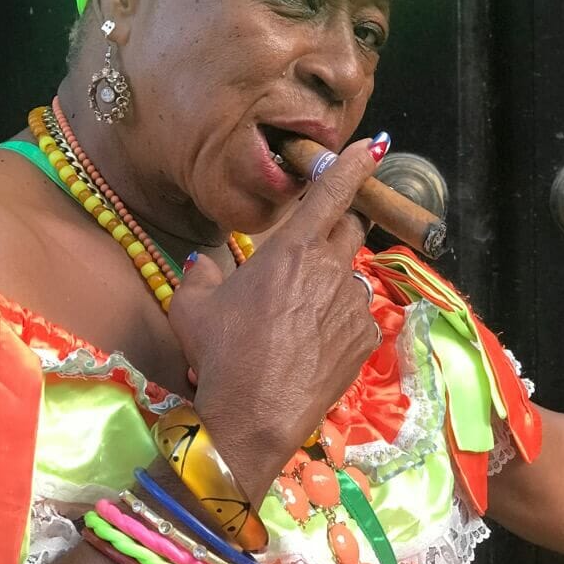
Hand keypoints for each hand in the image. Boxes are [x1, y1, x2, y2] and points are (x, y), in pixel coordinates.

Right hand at [167, 137, 382, 499]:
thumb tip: (204, 263)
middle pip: (352, 229)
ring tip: (299, 320)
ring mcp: (353, 306)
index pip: (332, 191)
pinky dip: (339, 324)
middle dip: (339, 228)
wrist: (252, 417)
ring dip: (332, 285)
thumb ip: (202, 275)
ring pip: (351, 278)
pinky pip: (357, 318)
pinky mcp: (365, 339)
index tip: (371, 146)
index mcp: (292, 250)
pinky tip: (311, 347)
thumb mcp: (193, 309)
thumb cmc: (220, 355)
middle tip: (312, 251)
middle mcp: (330, 270)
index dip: (353, 164)